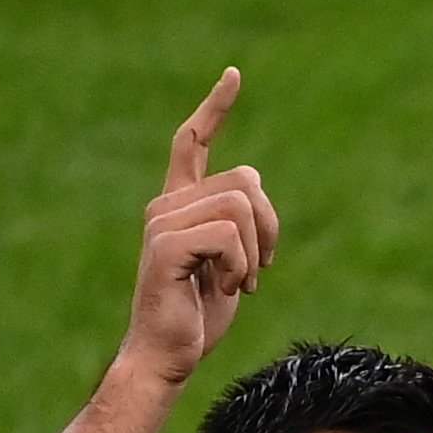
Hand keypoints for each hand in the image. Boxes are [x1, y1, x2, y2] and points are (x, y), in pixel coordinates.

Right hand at [122, 70, 279, 392]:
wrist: (167, 356)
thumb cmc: (198, 317)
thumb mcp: (231, 265)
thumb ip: (240, 228)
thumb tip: (257, 203)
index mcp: (180, 204)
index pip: (192, 141)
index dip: (215, 108)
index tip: (234, 75)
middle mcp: (166, 204)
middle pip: (248, 181)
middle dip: (270, 229)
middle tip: (257, 272)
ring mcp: (162, 220)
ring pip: (243, 206)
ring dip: (254, 254)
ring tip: (235, 283)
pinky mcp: (166, 243)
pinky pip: (229, 235)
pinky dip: (241, 267)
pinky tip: (225, 289)